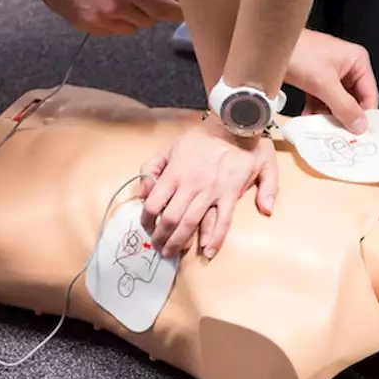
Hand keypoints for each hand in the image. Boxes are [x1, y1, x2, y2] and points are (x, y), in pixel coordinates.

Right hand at [30, 0, 181, 34]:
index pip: (162, 9)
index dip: (176, 13)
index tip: (184, 13)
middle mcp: (116, 8)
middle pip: (147, 21)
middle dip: (152, 10)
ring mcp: (99, 19)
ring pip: (130, 28)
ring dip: (134, 17)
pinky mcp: (84, 25)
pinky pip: (111, 30)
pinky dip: (116, 22)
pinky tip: (108, 5)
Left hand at [138, 119, 277, 259]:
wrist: (235, 125)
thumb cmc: (203, 137)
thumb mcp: (169, 145)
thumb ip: (152, 167)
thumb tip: (143, 192)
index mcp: (174, 173)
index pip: (153, 204)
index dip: (146, 221)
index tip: (146, 228)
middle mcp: (190, 186)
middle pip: (170, 219)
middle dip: (161, 238)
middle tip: (158, 248)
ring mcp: (211, 192)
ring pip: (191, 224)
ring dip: (180, 242)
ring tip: (173, 253)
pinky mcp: (230, 195)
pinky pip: (222, 221)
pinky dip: (215, 239)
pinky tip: (207, 252)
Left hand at [284, 29, 378, 131]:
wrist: (269, 45)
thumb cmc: (298, 52)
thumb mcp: (324, 83)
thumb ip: (344, 106)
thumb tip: (360, 125)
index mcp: (357, 61)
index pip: (369, 95)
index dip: (364, 115)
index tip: (358, 135)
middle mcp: (347, 67)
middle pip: (353, 101)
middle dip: (344, 117)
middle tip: (338, 134)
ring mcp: (331, 74)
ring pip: (336, 103)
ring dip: (328, 116)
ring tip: (321, 127)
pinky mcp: (316, 80)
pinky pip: (322, 100)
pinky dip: (316, 110)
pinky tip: (309, 118)